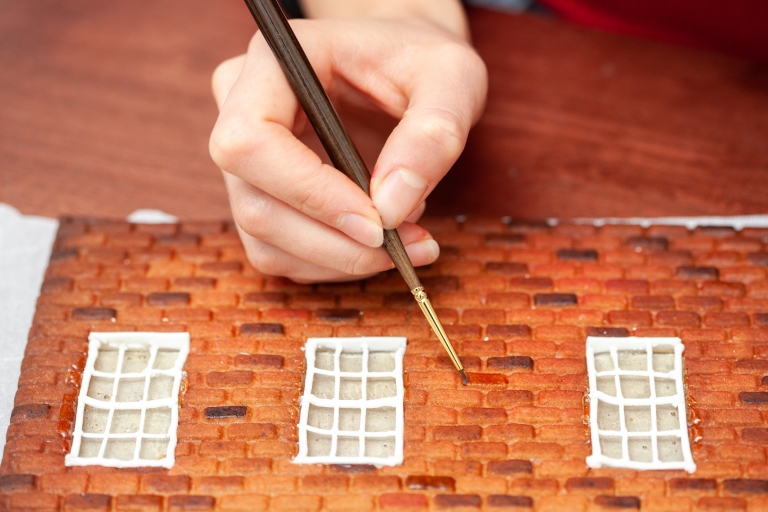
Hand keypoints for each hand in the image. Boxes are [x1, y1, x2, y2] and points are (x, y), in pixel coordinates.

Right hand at [209, 17, 486, 281]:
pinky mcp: (264, 198)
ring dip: (339, 260)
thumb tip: (393, 207)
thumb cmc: (422, 61)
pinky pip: (281, 254)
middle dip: (334, 242)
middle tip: (405, 244)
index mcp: (272, 63)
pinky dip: (335, 264)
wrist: (406, 69)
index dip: (309, 192)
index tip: (378, 221)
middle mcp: (241, 110)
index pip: (250, 141)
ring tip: (407, 242)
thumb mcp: (452, 77)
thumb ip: (432, 133)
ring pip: (265, 240)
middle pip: (255, 204)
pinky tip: (380, 245)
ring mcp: (248, 162)